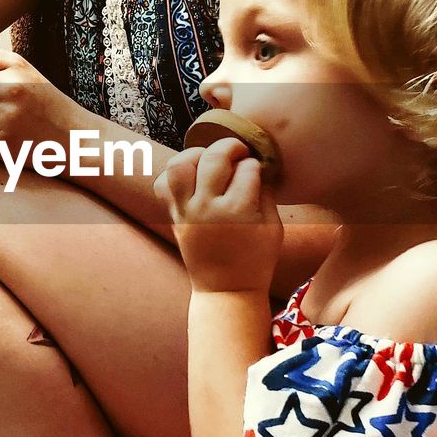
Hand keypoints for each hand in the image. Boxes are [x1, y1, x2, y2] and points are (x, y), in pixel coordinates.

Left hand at [154, 140, 282, 293]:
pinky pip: (162, 186)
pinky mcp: (174, 217)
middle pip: (213, 158)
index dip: (255, 165)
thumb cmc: (256, 260)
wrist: (226, 290)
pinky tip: (192, 176)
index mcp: (239, 211)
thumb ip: (267, 193)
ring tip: (209, 158)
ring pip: (179, 165)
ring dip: (196, 153)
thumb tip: (258, 165)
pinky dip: (173, 175)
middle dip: (230, 146)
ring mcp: (187, 211)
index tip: (257, 171)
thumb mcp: (273, 227)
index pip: (247, 168)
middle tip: (238, 152)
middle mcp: (209, 208)